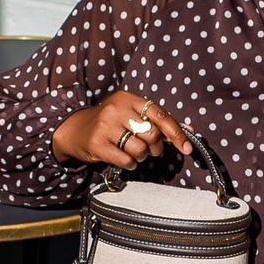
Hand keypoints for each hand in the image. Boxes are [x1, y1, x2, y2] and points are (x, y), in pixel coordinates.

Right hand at [51, 90, 192, 167]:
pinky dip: (130, 164)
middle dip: (156, 148)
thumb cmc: (110, 123)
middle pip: (152, 135)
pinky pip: (126, 161)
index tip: (188, 148)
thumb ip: (158, 122)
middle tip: (149, 149)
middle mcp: (116, 109)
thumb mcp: (132, 115)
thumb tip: (189, 130)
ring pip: (140, 150)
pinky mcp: (97, 144)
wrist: (75, 129)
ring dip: (141, 157)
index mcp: (128, 98)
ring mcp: (105, 127)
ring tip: (132, 152)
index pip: (160, 115)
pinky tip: (123, 158)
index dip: (177, 133)